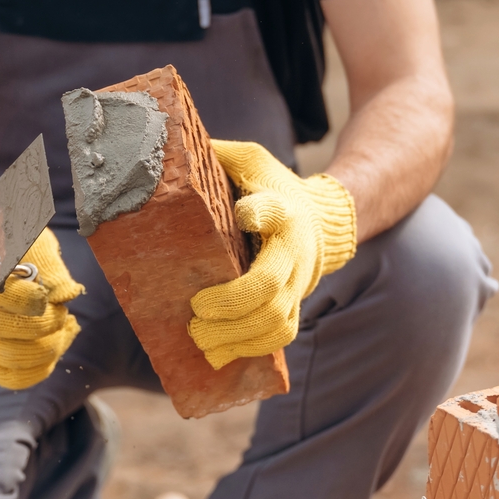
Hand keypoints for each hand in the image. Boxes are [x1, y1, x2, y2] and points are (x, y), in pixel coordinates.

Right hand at [0, 227, 83, 389]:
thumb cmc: (14, 256)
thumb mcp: (31, 245)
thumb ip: (48, 264)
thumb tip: (68, 293)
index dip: (29, 299)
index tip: (46, 295)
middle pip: (4, 329)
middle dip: (45, 324)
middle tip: (60, 312)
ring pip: (11, 359)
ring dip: (48, 347)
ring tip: (62, 329)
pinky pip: (12, 378)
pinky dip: (40, 368)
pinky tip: (55, 346)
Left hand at [188, 141, 356, 368]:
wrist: (321, 219)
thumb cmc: (274, 188)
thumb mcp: (253, 162)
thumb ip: (222, 154)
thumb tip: (176, 143)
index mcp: (282, 209)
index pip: (276, 209)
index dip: (261, 212)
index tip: (245, 213)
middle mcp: (294, 249)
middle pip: (269, 283)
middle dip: (231, 302)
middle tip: (197, 309)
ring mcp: (298, 281)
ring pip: (276, 319)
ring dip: (237, 335)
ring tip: (202, 339)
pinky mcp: (297, 304)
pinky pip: (281, 335)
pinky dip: (252, 349)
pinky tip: (221, 354)